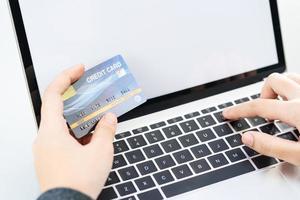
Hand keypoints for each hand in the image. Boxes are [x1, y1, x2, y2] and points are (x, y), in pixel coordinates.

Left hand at [33, 65, 116, 198]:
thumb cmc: (77, 182)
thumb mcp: (100, 152)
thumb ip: (106, 131)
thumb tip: (109, 119)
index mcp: (52, 132)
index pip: (53, 95)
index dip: (66, 78)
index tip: (79, 70)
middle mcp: (45, 138)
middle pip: (57, 108)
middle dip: (76, 98)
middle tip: (91, 92)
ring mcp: (47, 149)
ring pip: (61, 124)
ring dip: (79, 117)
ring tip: (96, 116)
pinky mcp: (52, 159)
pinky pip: (62, 138)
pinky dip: (76, 132)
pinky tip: (91, 137)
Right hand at [223, 73, 299, 165]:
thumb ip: (273, 146)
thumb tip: (247, 138)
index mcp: (297, 111)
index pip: (258, 106)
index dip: (239, 110)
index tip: (228, 114)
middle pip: (273, 81)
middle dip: (262, 95)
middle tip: (265, 114)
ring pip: (290, 76)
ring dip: (280, 87)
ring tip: (280, 104)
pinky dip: (294, 87)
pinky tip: (296, 101)